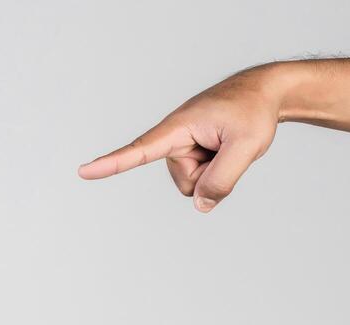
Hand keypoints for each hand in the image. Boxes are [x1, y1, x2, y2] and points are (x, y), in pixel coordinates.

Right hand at [77, 65, 282, 211]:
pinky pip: (202, 181)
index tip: (84, 172)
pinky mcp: (190, 155)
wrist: (264, 94)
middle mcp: (175, 139)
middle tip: (232, 143)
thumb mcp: (247, 146)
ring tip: (229, 142)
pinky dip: (217, 171)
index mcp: (178, 127)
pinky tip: (226, 147)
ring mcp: (183, 149)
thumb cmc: (253, 112)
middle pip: (187, 183)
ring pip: (195, 185)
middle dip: (212, 175)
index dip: (111, 163)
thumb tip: (200, 205)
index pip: (140, 150)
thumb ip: (223, 180)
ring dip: (216, 171)